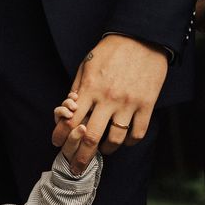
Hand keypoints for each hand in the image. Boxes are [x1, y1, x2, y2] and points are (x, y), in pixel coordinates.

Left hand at [51, 35, 167, 173]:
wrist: (143, 37)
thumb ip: (77, 89)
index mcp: (90, 89)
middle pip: (90, 138)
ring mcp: (129, 103)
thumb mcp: (87, 65)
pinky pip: (137, 133)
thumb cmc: (111, 51)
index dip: (61, 136)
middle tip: (76, 168)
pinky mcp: (147, 104)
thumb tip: (67, 111)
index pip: (70, 121)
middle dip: (80, 157)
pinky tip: (125, 140)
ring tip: (103, 149)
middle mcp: (108, 99)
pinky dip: (130, 142)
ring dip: (107, 149)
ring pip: (115, 139)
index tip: (56, 144)